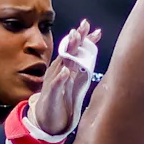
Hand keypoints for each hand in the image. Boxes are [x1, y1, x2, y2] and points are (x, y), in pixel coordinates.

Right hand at [32, 19, 102, 135]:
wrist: (46, 119)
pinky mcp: (51, 95)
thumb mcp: (74, 82)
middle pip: (68, 51)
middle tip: (84, 25)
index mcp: (66, 68)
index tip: (97, 31)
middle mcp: (59, 71)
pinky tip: (65, 72)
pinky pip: (55, 86)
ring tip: (75, 38)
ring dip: (68, 51)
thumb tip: (92, 55)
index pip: (76, 51)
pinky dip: (60, 78)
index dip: (85, 40)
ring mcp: (54, 82)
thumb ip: (81, 69)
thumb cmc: (61, 99)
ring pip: (61, 64)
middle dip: (76, 38)